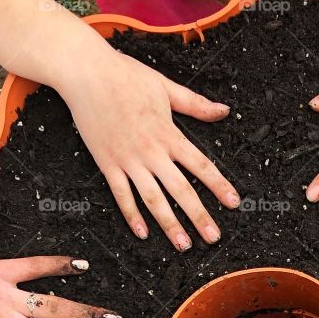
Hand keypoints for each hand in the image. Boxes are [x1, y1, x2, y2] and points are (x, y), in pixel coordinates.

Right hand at [57, 45, 239, 250]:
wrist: (86, 72)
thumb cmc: (125, 75)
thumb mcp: (166, 87)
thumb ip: (196, 104)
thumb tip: (223, 110)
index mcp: (168, 133)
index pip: (201, 165)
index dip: (219, 185)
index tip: (233, 203)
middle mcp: (151, 151)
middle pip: (180, 190)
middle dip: (199, 216)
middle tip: (213, 237)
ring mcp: (128, 160)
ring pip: (153, 199)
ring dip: (169, 224)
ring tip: (183, 244)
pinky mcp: (107, 163)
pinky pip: (122, 195)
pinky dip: (132, 216)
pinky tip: (143, 233)